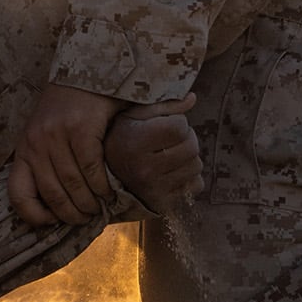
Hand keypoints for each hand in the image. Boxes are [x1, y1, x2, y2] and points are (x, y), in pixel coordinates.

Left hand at [8, 84, 124, 225]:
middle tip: (85, 218)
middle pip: (52, 194)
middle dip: (71, 214)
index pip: (17, 193)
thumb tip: (57, 205)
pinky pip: (91, 169)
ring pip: (73, 185)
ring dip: (89, 204)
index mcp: (24, 149)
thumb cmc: (65, 109)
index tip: (51, 221)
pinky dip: (101, 186)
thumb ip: (45, 163)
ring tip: (98, 208)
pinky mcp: (81, 129)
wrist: (85, 74)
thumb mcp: (43, 135)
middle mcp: (36, 144)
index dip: (33, 215)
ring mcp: (57, 136)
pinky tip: (108, 191)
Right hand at [104, 93, 203, 211]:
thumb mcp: (134, 116)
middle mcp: (144, 169)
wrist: (104, 178)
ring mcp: (155, 189)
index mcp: (135, 143)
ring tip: (171, 153)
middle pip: (191, 146)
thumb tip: (192, 98)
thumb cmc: (121, 139)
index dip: (177, 121)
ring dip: (188, 157)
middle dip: (185, 138)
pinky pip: (196, 185)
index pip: (180, 127)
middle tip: (170, 138)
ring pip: (196, 166)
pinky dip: (190, 177)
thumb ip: (163, 105)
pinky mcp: (164, 203)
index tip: (164, 124)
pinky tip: (173, 171)